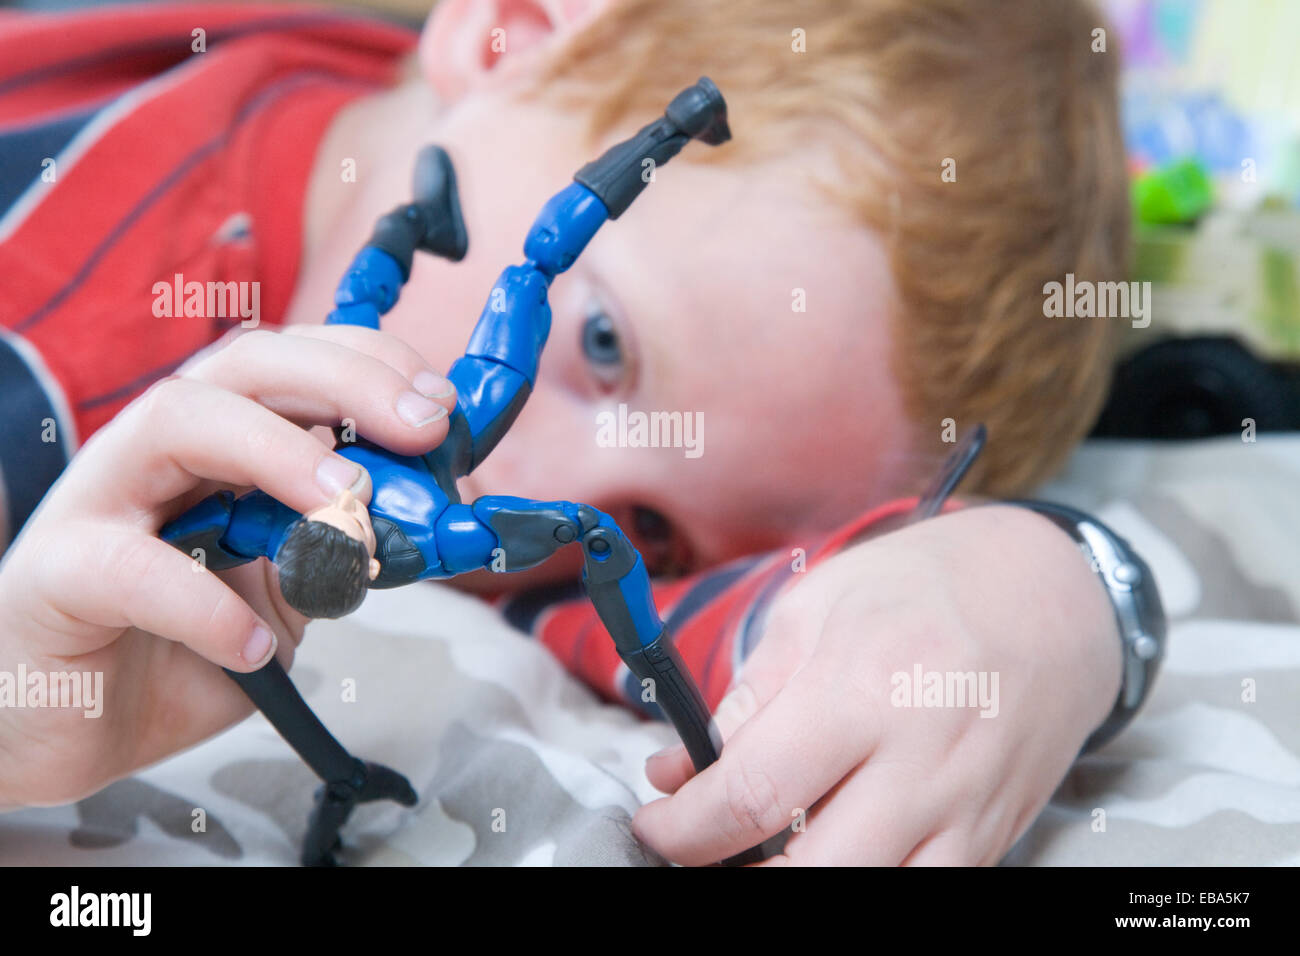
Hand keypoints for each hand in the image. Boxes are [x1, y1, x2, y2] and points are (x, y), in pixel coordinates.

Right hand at [0, 324, 455, 808]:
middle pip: (245, 366)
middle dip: (346, 379)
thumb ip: (339, 547)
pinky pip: (128, 568)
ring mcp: (98, 502)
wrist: (64, 726)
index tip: (444, 407)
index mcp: (217, 443)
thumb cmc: (175, 645)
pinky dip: (204, 605)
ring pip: (175, 421)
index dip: (373, 366)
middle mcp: (157, 451)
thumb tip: (430, 518)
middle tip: (425, 426)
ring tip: (347, 509)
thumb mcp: (284, 592)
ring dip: (277, 452)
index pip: (293, 362)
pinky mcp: (57, 576)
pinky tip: (253, 647)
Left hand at [632, 504, 1121, 864]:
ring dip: (796, 884)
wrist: (1052, 597)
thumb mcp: (816, 607)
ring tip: (764, 849)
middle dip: (729, 871)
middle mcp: (919, 759)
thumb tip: (683, 773)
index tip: (657, 824)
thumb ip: (747, 696)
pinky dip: (866, 882)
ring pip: (867, 894)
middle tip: (702, 845)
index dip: (683, 829)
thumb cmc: (923, 587)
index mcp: (860, 687)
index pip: (751, 793)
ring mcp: (965, 807)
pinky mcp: (994, 834)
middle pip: (806, 871)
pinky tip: (835, 849)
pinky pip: (924, 891)